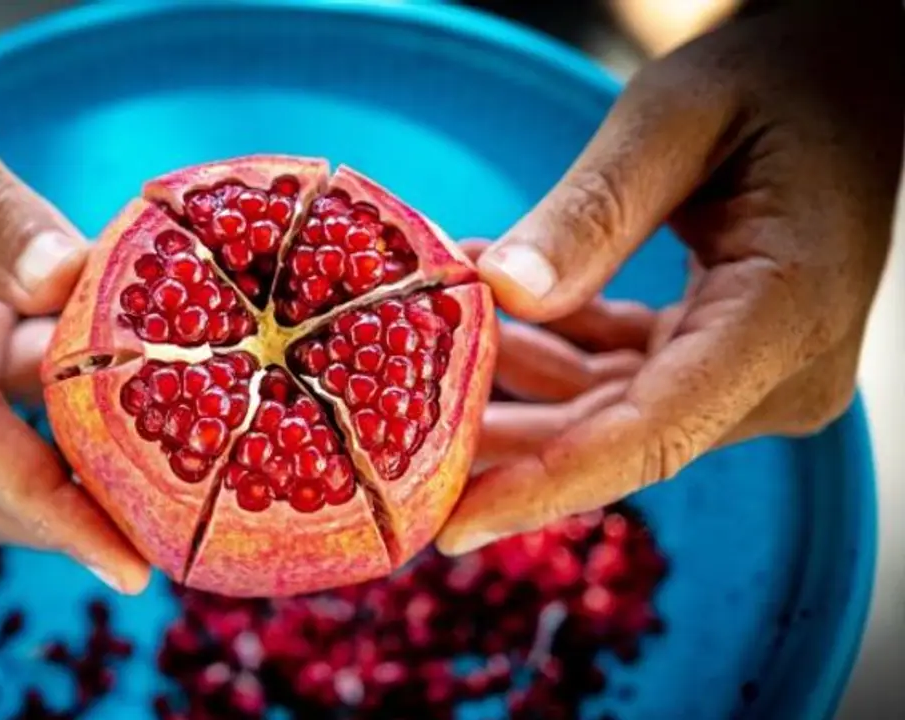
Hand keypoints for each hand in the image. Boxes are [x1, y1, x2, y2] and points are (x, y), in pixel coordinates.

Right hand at [0, 0, 150, 591]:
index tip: (125, 562)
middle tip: (179, 539)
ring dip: (88, 464)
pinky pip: (24, 386)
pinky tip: (157, 381)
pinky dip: (85, 393)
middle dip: (74, 520)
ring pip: (8, 440)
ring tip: (187, 477)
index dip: (47, 509)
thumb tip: (65, 285)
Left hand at [437, 1, 903, 553]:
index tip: (453, 525)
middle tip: (391, 443)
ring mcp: (757, 373)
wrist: (856, 81)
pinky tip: (487, 308)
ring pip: (609, 412)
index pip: (651, 435)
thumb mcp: (677, 118)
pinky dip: (554, 345)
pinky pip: (624, 376)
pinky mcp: (728, 359)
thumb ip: (594, 210)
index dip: (544, 485)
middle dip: (502, 440)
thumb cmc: (782, 80)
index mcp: (784, 315)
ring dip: (515, 382)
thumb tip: (503, 294)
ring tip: (423, 341)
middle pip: (617, 437)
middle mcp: (780, 371)